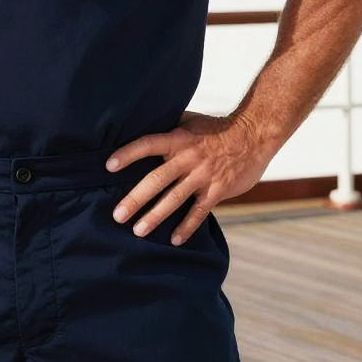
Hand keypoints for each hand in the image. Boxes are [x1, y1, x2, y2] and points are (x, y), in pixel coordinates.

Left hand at [104, 111, 273, 245]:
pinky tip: (174, 240)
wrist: (253, 135)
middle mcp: (188, 158)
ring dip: (155, 216)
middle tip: (117, 215)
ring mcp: (202, 176)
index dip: (127, 154)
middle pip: (156, 179)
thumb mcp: (189, 121)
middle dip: (135, 198)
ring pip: (174, 199)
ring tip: (138, 231)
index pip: (147, 144)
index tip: (108, 166)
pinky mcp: (217, 190)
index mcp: (178, 138)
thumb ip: (168, 130)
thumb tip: (141, 128)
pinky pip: (199, 212)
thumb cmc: (216, 128)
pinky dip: (186, 227)